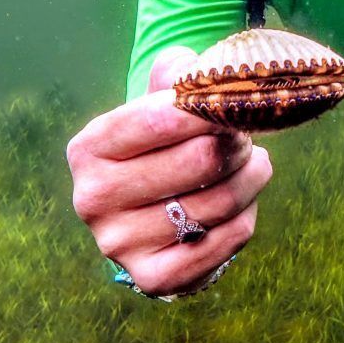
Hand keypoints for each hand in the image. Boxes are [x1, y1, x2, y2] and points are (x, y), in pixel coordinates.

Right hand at [66, 47, 272, 296]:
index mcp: (89, 148)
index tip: (234, 102)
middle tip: (246, 136)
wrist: (150, 217)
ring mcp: (120, 244)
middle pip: (200, 159)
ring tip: (253, 163)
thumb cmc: (159, 150)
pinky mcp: (155, 277)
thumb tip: (191, 65)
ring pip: (221, 199)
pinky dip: (247, 215)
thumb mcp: (157, 108)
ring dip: (252, 176)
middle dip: (237, 142)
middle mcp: (94, 198)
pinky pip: (228, 239)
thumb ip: (175, 79)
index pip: (160, 117)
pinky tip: (243, 202)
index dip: (210, 106)